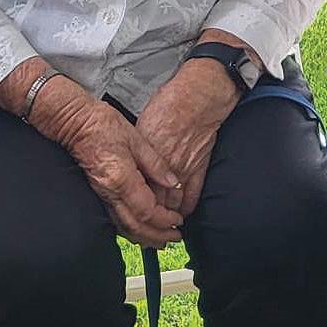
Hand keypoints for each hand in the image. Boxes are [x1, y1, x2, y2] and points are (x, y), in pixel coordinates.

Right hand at [42, 96, 183, 247]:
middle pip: (135, 226)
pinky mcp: (98, 194)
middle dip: (157, 236)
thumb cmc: (103, 125)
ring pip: (123, 227)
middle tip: (174, 238)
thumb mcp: (137, 139)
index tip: (178, 221)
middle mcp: (110, 192)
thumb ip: (156, 164)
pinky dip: (130, 229)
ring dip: (144, 237)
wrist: (74, 123)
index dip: (165, 220)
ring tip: (161, 239)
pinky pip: (115, 220)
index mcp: (122, 179)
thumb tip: (173, 183)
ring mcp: (102, 195)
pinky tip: (141, 229)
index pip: (147, 211)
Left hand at [135, 60, 239, 215]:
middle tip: (145, 230)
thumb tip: (128, 162)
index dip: (132, 203)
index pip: (136, 188)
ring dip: (167, 217)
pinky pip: (193, 194)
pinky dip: (187, 207)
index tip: (129, 214)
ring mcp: (183, 168)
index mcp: (146, 155)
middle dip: (149, 217)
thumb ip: (137, 150)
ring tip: (162, 228)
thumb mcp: (143, 125)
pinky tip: (182, 214)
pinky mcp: (199, 167)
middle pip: (153, 200)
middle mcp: (163, 166)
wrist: (199, 97)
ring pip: (172, 202)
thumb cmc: (170, 105)